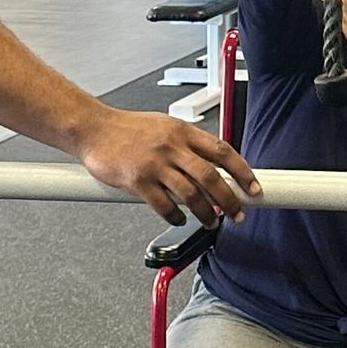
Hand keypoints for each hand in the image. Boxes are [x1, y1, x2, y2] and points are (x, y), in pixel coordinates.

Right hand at [73, 108, 260, 226]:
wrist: (93, 129)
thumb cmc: (127, 129)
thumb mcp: (164, 127)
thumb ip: (186, 145)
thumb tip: (212, 166)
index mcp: (182, 131)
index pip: (222, 151)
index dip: (242, 172)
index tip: (253, 188)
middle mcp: (171, 146)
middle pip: (211, 177)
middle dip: (230, 199)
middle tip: (238, 213)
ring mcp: (155, 164)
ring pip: (191, 195)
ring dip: (206, 213)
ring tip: (211, 221)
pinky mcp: (138, 181)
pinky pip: (164, 206)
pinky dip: (177, 216)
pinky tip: (180, 219)